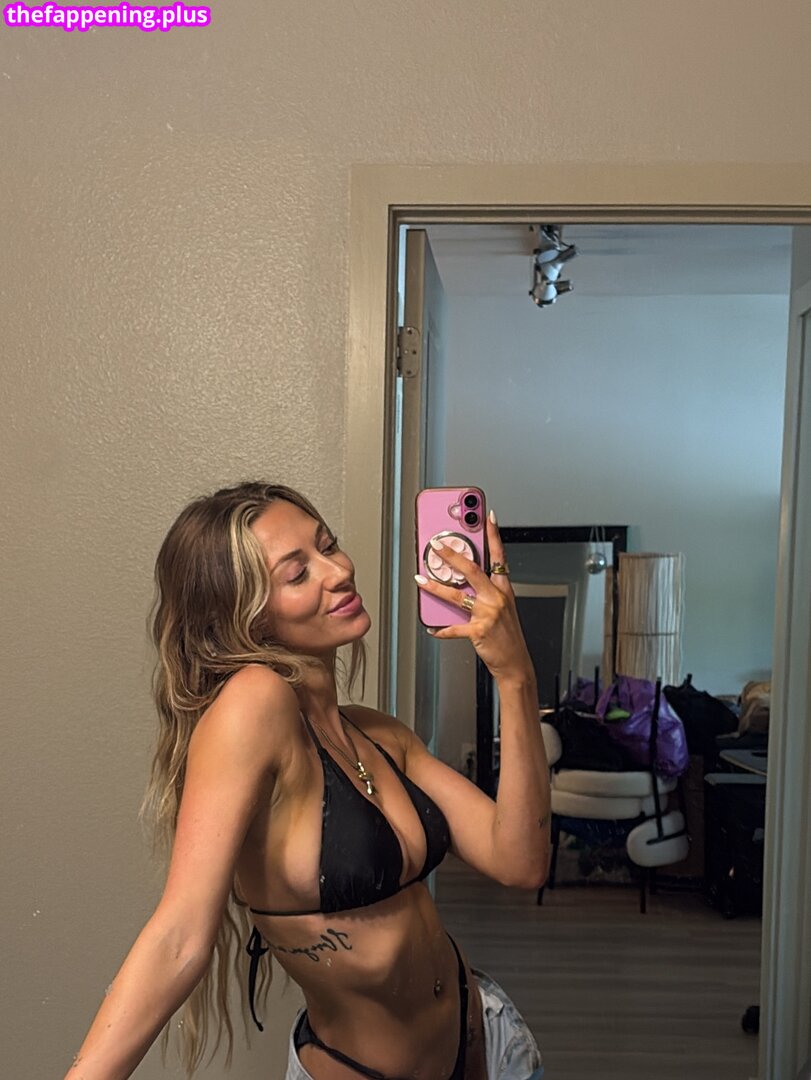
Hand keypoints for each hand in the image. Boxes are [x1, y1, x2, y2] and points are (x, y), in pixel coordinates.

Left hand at [415, 511, 534, 684]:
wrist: (515, 663)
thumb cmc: (508, 637)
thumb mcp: (503, 609)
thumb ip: (485, 593)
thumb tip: (460, 584)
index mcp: (504, 590)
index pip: (500, 556)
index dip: (494, 535)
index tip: (488, 517)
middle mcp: (497, 598)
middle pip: (472, 570)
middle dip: (452, 555)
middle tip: (436, 545)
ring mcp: (488, 614)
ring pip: (457, 595)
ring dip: (435, 587)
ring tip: (420, 579)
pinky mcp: (479, 630)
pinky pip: (454, 627)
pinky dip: (441, 628)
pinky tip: (431, 627)